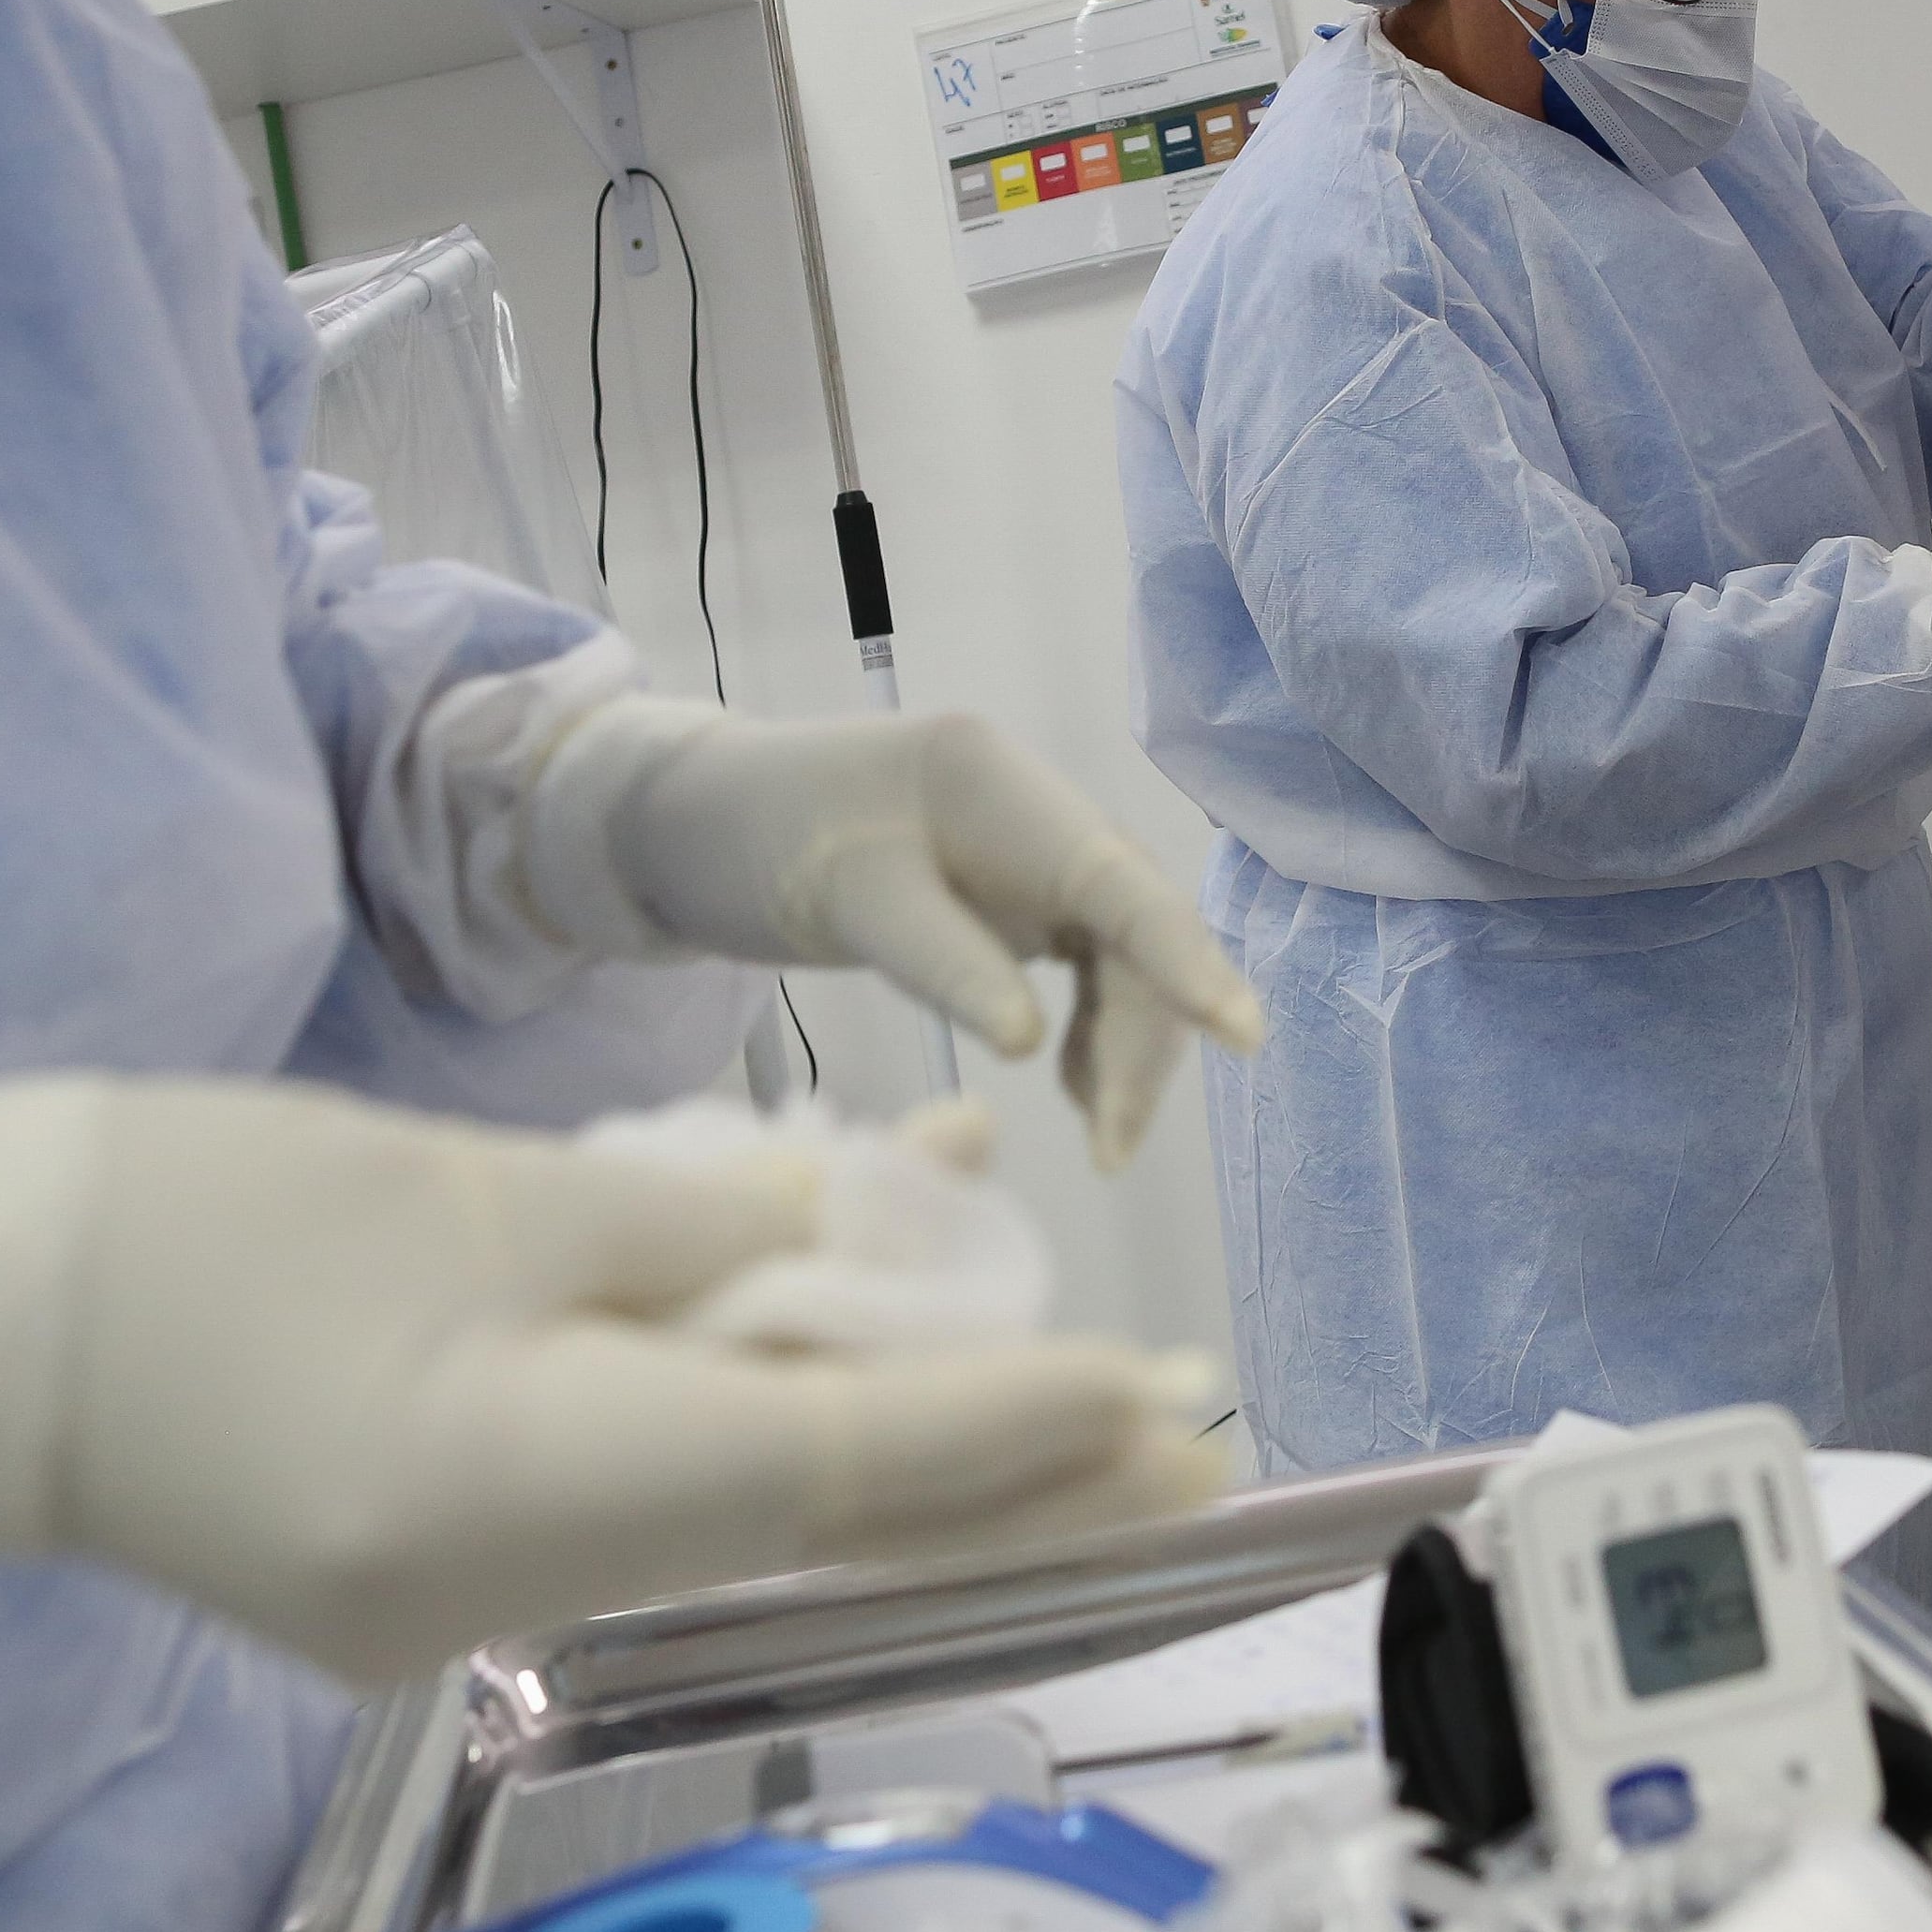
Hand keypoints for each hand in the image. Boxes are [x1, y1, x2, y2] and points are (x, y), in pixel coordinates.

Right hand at [0, 1075, 1224, 1684]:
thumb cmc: (172, 1222)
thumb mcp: (457, 1187)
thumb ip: (683, 1222)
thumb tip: (867, 1237)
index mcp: (505, 1480)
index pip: (825, 1459)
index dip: (1012, 1425)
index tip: (1167, 1394)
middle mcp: (505, 1592)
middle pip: (815, 1530)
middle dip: (1011, 1481)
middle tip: (1192, 1438)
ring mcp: (464, 1617)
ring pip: (749, 1528)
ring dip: (915, 1466)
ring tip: (1093, 1416)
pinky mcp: (433, 1590)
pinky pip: (654, 1515)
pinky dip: (774, 1448)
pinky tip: (875, 1388)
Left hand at [610, 711, 1267, 1172]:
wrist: (692, 825)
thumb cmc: (755, 842)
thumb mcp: (840, 903)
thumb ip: (940, 961)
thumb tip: (1031, 1041)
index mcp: (993, 782)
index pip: (1116, 878)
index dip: (1185, 959)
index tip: (1239, 1031)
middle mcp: (1031, 808)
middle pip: (1132, 926)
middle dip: (1143, 1038)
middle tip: (1109, 1149)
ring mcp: (1029, 850)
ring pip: (1120, 955)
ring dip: (1122, 1047)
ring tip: (1096, 1134)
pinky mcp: (1016, 894)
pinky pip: (1086, 966)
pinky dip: (1088, 1033)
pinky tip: (1071, 1087)